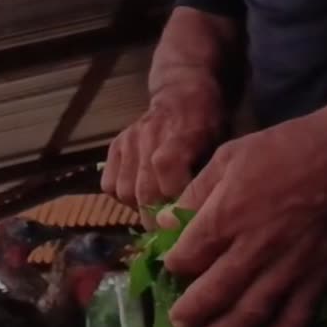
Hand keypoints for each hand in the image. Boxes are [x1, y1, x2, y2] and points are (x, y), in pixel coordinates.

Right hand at [102, 78, 226, 222]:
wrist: (181, 93)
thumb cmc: (206, 123)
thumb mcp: (218, 143)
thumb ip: (206, 175)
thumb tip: (198, 216)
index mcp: (181, 132)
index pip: (165, 167)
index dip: (173, 198)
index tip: (184, 219)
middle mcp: (149, 136)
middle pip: (143, 189)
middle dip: (156, 217)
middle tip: (168, 232)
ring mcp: (128, 141)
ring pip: (124, 191)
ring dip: (138, 208)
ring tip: (153, 211)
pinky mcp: (114, 146)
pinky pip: (108, 184)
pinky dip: (120, 196)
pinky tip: (137, 196)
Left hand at [157, 102, 326, 326]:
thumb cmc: (287, 148)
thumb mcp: (229, 156)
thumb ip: (196, 192)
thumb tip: (167, 219)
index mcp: (227, 216)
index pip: (188, 256)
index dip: (174, 266)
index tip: (171, 268)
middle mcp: (254, 248)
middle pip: (214, 291)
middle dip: (191, 310)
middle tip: (178, 322)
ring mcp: (289, 266)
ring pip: (251, 310)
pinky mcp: (320, 275)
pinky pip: (298, 315)